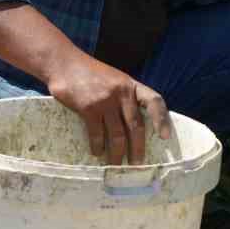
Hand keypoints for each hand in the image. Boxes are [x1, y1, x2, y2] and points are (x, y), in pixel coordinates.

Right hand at [45, 53, 171, 164]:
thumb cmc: (90, 73)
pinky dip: (98, 146)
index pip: (154, 101)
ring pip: (117, 134)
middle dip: (138, 148)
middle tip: (137, 163)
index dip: (162, 119)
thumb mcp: (115, 79)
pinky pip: (97, 134)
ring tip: (116, 164)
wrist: (64, 63)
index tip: (165, 137)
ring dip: (118, 153)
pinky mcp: (88, 108)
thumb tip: (134, 125)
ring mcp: (105, 101)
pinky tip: (98, 152)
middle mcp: (122, 93)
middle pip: (136, 125)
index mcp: (131, 85)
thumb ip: (125, 96)